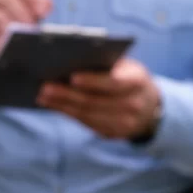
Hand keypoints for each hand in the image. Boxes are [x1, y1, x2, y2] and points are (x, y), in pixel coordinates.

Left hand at [37, 58, 161, 139]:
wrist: (149, 106)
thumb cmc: (127, 76)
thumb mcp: (124, 65)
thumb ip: (104, 62)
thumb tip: (67, 58)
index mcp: (138, 81)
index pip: (114, 82)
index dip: (93, 81)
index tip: (72, 77)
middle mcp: (134, 104)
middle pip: (95, 101)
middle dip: (67, 94)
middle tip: (45, 87)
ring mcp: (125, 123)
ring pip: (87, 114)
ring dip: (62, 105)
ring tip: (42, 95)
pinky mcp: (114, 133)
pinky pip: (86, 123)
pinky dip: (67, 113)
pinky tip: (52, 105)